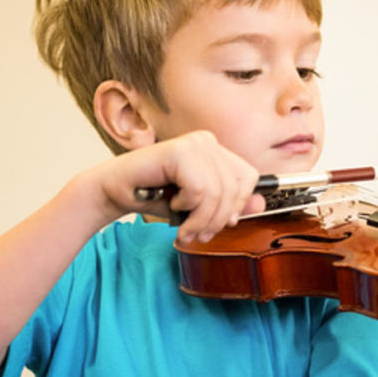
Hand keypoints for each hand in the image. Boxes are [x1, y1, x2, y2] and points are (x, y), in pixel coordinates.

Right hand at [91, 130, 265, 242]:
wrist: (116, 192)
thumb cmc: (154, 197)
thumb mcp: (199, 207)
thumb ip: (230, 205)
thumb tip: (261, 204)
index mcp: (216, 151)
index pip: (249, 178)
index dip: (237, 205)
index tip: (220, 223)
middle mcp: (207, 142)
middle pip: (235, 188)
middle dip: (217, 219)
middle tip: (198, 234)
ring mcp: (194, 143)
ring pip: (217, 192)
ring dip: (200, 219)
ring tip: (184, 228)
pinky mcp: (180, 151)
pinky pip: (199, 189)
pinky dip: (186, 207)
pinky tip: (171, 203)